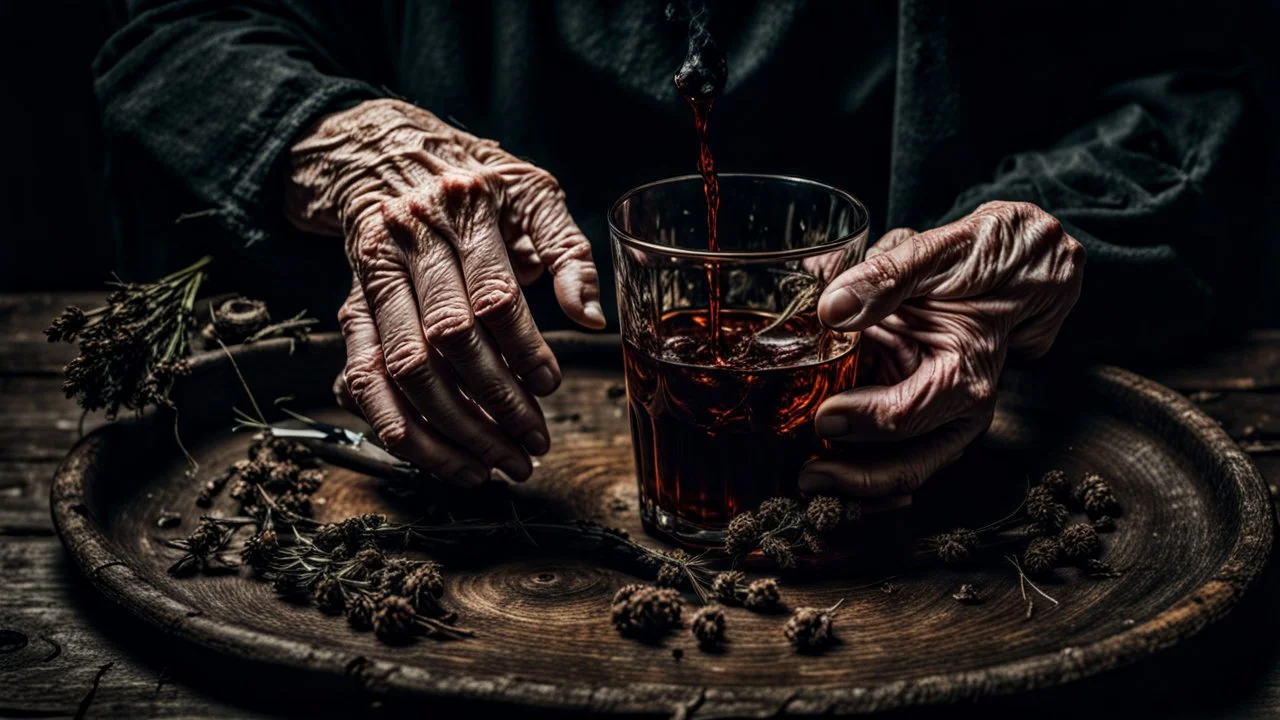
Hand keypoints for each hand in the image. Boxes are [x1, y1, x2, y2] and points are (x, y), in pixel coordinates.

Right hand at [286, 100, 604, 485]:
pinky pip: (363, 382)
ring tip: (492, 466)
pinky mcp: (349, 310)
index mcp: (461, 209)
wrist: (387, 156)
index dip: (523, 351)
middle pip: (446, 341)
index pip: (492, 296)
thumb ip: (568, 249)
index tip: (551, 388)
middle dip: (493, 403)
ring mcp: (369, 279)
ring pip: (401, 371)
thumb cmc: (477, 183)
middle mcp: (406, 241)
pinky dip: (398, 429)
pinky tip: (439, 458)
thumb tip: (590, 319)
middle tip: (532, 445)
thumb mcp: (532, 193)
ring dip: (447, 430)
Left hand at [800, 201, 1084, 496]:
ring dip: (855, 484)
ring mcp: (946, 419)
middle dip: (853, 480)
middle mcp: (961, 410)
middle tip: (806, 477)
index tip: (821, 418)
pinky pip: (898, 458)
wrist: (1020, 268)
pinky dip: (866, 471)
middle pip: (908, 465)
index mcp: (963, 374)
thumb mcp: (936, 254)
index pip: (905, 415)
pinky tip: (833, 475)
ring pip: (902, 471)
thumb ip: (884, 278)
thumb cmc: (981, 260)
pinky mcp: (928, 417)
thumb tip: (832, 309)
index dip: (860, 421)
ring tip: (810, 482)